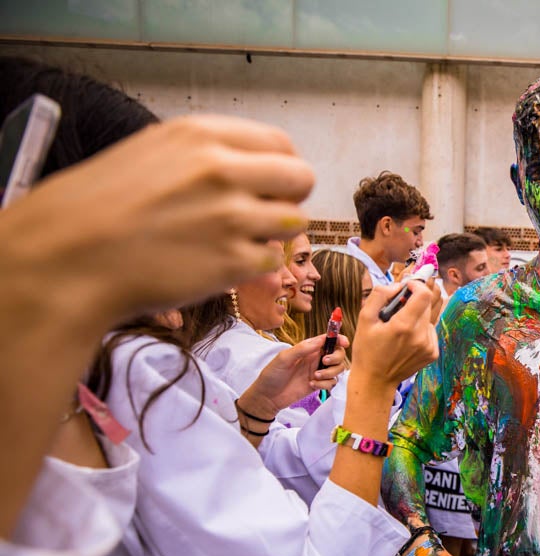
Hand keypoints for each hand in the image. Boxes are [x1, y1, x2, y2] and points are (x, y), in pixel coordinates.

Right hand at [6, 115, 313, 320]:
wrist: (68, 257)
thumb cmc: (103, 206)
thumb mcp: (154, 152)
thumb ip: (209, 154)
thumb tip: (258, 167)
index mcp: (202, 136)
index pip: (281, 144)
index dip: (281, 166)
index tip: (270, 182)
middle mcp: (222, 171)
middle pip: (302, 179)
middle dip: (289, 198)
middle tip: (262, 213)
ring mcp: (231, 217)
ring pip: (292, 222)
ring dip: (270, 233)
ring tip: (232, 239)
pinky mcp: (233, 261)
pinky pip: (272, 260)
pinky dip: (253, 266)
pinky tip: (219, 263)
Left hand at [240, 334, 348, 417]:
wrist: (267, 397)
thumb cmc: (272, 375)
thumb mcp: (284, 358)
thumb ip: (302, 349)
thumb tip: (320, 340)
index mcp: (308, 348)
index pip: (328, 339)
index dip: (339, 338)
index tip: (344, 342)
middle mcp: (316, 358)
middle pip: (338, 353)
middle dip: (336, 357)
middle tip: (325, 362)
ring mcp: (318, 372)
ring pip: (338, 368)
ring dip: (330, 372)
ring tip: (315, 376)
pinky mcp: (319, 384)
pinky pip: (332, 382)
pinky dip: (324, 384)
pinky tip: (311, 385)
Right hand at [353, 278, 442, 386]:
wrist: (375, 380)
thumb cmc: (367, 350)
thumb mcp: (364, 319)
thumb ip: (379, 295)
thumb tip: (398, 286)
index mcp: (403, 326)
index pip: (424, 294)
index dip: (417, 285)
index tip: (407, 286)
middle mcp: (421, 336)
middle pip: (426, 305)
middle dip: (413, 301)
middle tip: (397, 309)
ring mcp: (429, 346)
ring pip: (428, 318)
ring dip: (417, 316)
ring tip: (399, 328)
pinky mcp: (433, 354)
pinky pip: (431, 332)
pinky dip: (421, 330)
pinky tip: (406, 339)